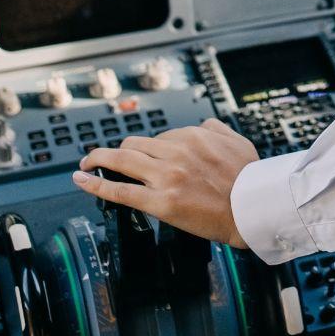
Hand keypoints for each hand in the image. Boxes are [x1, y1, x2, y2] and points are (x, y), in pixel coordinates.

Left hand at [73, 118, 258, 248]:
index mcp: (193, 136)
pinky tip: (81, 179)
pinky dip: (95, 183)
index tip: (144, 157)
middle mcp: (176, 152)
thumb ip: (217, 129)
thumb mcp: (237, 142)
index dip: (150, 148)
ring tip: (86, 163)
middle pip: (133, 144)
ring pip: (121, 160)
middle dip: (118, 151)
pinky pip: (119, 191)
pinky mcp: (160, 202)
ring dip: (98, 159)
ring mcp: (166, 177)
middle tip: (106, 158)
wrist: (253, 209)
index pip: (160, 136)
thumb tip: (203, 125)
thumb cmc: (249, 179)